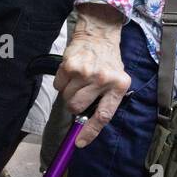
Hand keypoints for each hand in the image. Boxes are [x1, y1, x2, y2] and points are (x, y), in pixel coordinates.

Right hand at [55, 6, 131, 147]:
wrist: (99, 34)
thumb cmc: (108, 61)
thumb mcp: (117, 80)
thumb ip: (106, 101)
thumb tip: (87, 125)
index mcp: (118, 86)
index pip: (103, 116)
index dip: (90, 132)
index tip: (79, 142)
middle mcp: (102, 80)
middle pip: (77, 108)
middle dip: (75, 106)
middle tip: (80, 95)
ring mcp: (85, 72)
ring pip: (67, 98)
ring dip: (69, 94)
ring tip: (78, 82)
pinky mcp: (70, 66)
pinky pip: (58, 86)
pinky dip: (62, 83)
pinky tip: (72, 73)